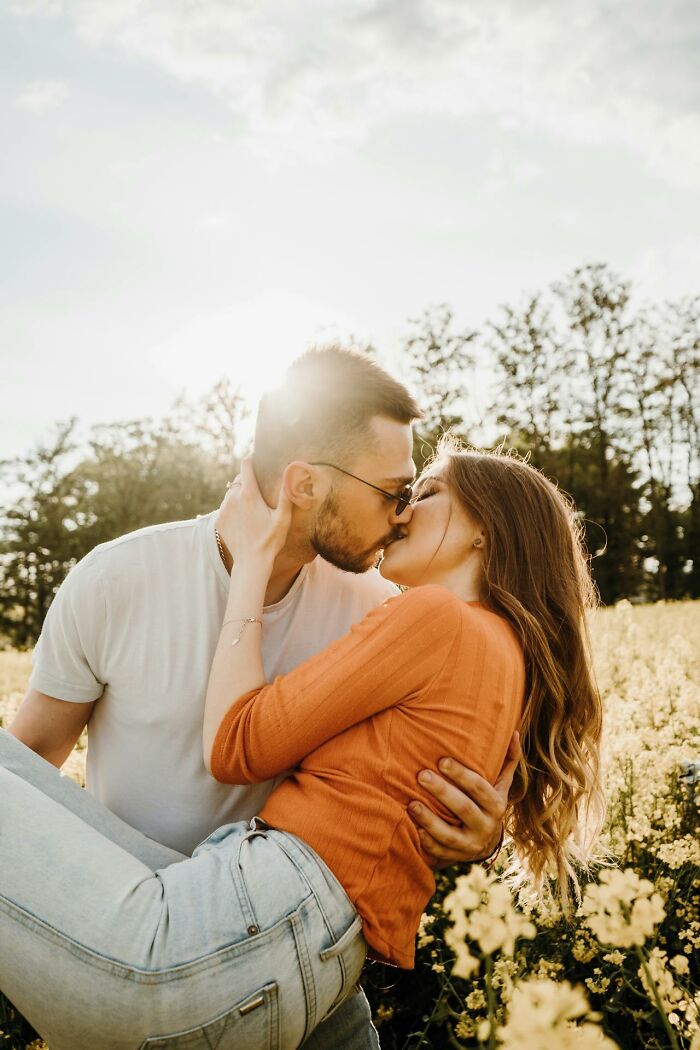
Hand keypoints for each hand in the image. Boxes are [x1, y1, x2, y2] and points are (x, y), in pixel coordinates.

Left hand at [216, 457, 292, 564]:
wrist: (251, 562)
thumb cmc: (270, 540)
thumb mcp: (283, 518)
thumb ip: (286, 494)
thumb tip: (292, 472)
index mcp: (249, 494)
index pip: (246, 465)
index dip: (251, 458)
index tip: (256, 456)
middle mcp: (233, 499)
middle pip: (238, 480)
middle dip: (248, 481)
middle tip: (259, 490)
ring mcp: (223, 510)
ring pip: (231, 494)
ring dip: (239, 496)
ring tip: (251, 509)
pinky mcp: (218, 520)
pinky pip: (225, 508)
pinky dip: (232, 510)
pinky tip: (243, 521)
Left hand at [409, 731, 520, 868]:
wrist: (486, 841)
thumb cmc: (487, 802)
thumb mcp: (500, 784)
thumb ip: (507, 760)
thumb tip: (513, 732)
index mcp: (497, 805)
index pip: (480, 788)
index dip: (462, 775)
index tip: (442, 760)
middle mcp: (487, 826)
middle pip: (464, 809)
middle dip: (442, 791)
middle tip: (422, 775)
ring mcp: (472, 845)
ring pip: (450, 835)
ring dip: (430, 820)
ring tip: (412, 804)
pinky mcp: (456, 857)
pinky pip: (441, 852)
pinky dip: (428, 843)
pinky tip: (415, 830)